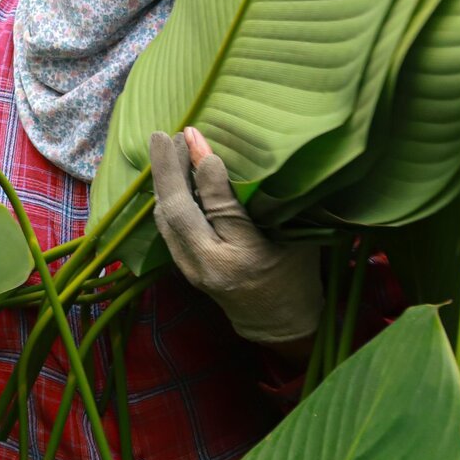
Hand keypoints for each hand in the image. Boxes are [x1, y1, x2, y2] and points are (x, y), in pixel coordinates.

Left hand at [149, 127, 324, 345]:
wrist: (278, 325)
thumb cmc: (297, 276)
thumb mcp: (297, 239)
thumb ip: (273, 204)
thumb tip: (243, 159)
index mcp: (247, 260)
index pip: (221, 212)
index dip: (208, 175)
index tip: (197, 138)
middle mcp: (210, 267)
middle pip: (179, 214)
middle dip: (168, 171)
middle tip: (165, 134)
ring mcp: (192, 271)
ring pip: (166, 220)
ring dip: (163, 181)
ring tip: (166, 145)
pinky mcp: (183, 268)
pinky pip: (167, 227)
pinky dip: (166, 197)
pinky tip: (168, 174)